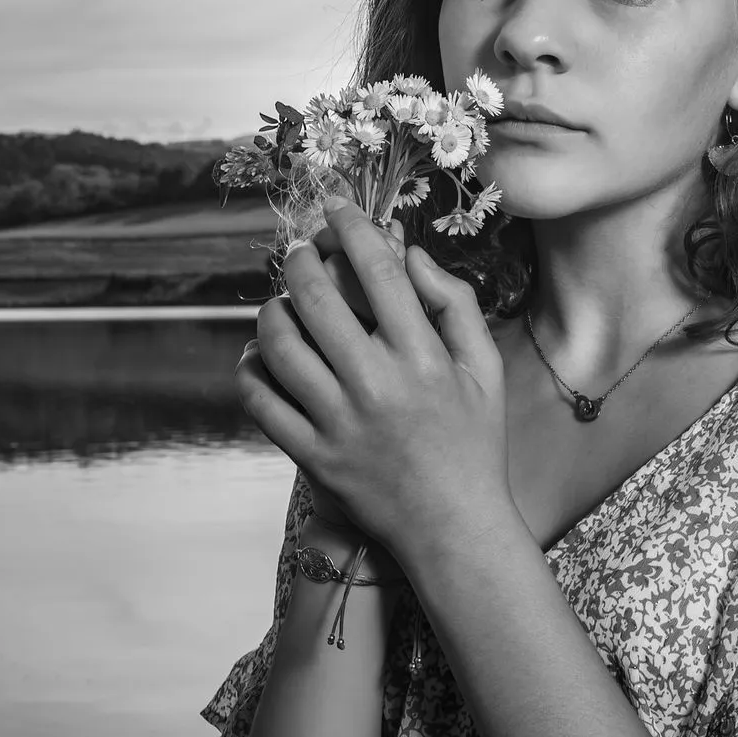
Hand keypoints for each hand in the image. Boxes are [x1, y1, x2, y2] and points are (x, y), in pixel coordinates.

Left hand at [236, 196, 515, 568]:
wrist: (456, 529)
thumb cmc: (475, 442)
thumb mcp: (486, 368)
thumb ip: (455, 304)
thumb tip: (409, 255)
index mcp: (423, 357)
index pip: (377, 270)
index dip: (351, 226)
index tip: (336, 207)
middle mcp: (377, 384)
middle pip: (317, 296)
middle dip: (300, 260)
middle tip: (300, 254)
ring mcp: (339, 423)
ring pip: (279, 345)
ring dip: (271, 311)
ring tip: (280, 305)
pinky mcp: (313, 456)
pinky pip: (261, 402)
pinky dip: (251, 371)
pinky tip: (261, 358)